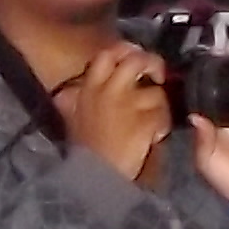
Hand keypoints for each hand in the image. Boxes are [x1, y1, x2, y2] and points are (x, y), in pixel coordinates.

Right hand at [61, 42, 169, 183]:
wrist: (95, 177)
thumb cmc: (84, 150)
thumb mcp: (72, 119)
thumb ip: (72, 101)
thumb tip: (65, 92)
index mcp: (90, 88)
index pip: (107, 54)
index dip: (125, 50)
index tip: (134, 55)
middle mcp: (109, 91)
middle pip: (136, 61)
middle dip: (152, 63)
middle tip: (157, 75)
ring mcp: (129, 106)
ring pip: (156, 91)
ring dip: (160, 104)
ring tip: (156, 117)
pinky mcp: (145, 123)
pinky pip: (163, 115)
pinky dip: (162, 125)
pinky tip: (155, 135)